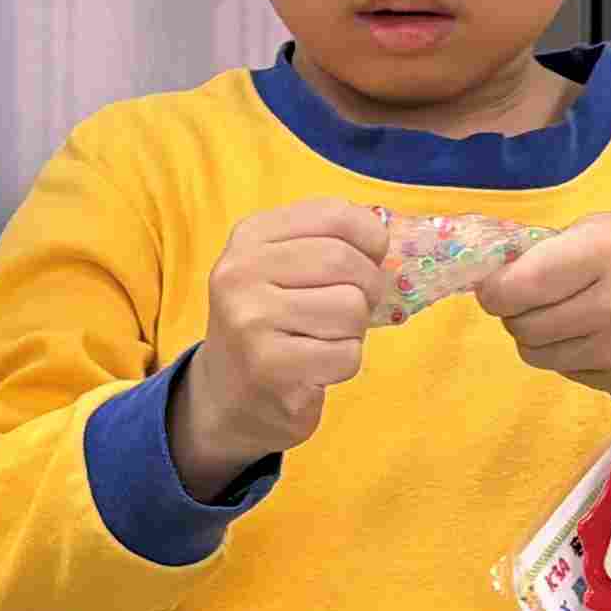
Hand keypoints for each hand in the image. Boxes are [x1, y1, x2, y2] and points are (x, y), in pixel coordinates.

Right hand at [168, 200, 390, 499]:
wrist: (227, 396)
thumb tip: (382, 235)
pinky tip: (316, 367)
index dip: (370, 236)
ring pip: (351, 309)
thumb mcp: (280, 266)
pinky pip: (346, 355)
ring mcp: (251, 321)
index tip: (372, 257)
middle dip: (367, 287)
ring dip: (353, 330)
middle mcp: (241, 273)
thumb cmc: (270, 323)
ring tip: (325, 338)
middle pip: (345, 261)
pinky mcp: (270, 368)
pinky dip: (344, 363)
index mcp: (249, 237)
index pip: (333, 214)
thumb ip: (326, 240)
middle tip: (352, 307)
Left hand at [480, 212, 610, 400]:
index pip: (519, 287)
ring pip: (537, 355)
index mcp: (605, 256)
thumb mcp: (606, 227)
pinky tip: (590, 334)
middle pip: (522, 326)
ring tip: (561, 315)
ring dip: (537, 335)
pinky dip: (565, 354)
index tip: (496, 283)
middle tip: (532, 296)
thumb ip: (551, 249)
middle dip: (515, 310)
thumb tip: (498, 275)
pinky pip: (566, 371)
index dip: (494, 288)